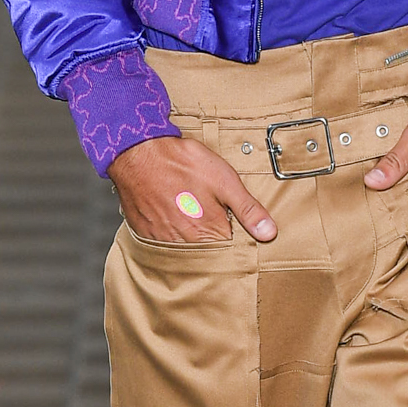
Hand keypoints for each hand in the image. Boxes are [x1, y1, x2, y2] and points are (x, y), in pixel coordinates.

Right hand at [110, 134, 276, 243]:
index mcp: (209, 233)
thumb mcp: (224, 180)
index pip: (231, 251)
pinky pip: (164, 244)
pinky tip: (173, 215)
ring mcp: (163, 241)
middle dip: (213, 240)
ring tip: (190, 212)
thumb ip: (248, 209)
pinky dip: (171, 234)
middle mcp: (185, 244)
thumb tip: (269, 233)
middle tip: (208, 214)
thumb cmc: (181, 163)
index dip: (236, 237)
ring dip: (191, 238)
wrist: (138, 153)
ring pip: (186, 250)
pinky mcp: (146, 235)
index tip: (235, 226)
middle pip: (207, 253)